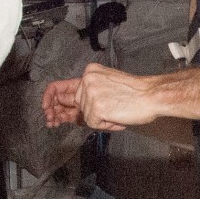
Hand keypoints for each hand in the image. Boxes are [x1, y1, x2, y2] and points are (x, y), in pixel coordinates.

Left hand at [41, 64, 160, 131]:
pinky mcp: (96, 108)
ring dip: (101, 120)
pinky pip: (94, 124)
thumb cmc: (136, 93)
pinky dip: (107, 125)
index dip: (50, 99)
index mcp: (90, 72)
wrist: (152, 95)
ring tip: (117, 113)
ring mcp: (91, 94)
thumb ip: (89, 95)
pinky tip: (118, 118)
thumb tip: (69, 112)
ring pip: (86, 117)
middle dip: (66, 114)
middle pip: (73, 104)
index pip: (61, 86)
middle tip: (60, 120)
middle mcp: (87, 80)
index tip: (47, 110)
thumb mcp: (107, 85)